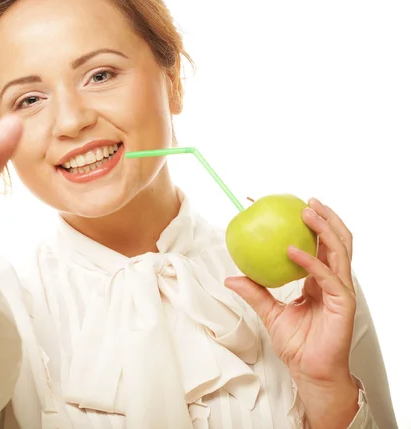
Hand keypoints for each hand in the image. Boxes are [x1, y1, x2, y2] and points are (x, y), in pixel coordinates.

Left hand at [225, 197, 356, 386]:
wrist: (310, 371)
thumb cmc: (297, 344)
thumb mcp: (270, 312)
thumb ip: (254, 292)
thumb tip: (230, 277)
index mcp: (320, 280)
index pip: (318, 245)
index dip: (308, 226)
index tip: (288, 208)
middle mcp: (333, 280)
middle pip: (337, 241)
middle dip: (325, 217)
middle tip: (305, 201)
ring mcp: (341, 290)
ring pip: (340, 250)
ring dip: (324, 228)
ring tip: (306, 212)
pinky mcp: (343, 302)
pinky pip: (327, 276)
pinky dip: (310, 260)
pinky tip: (292, 250)